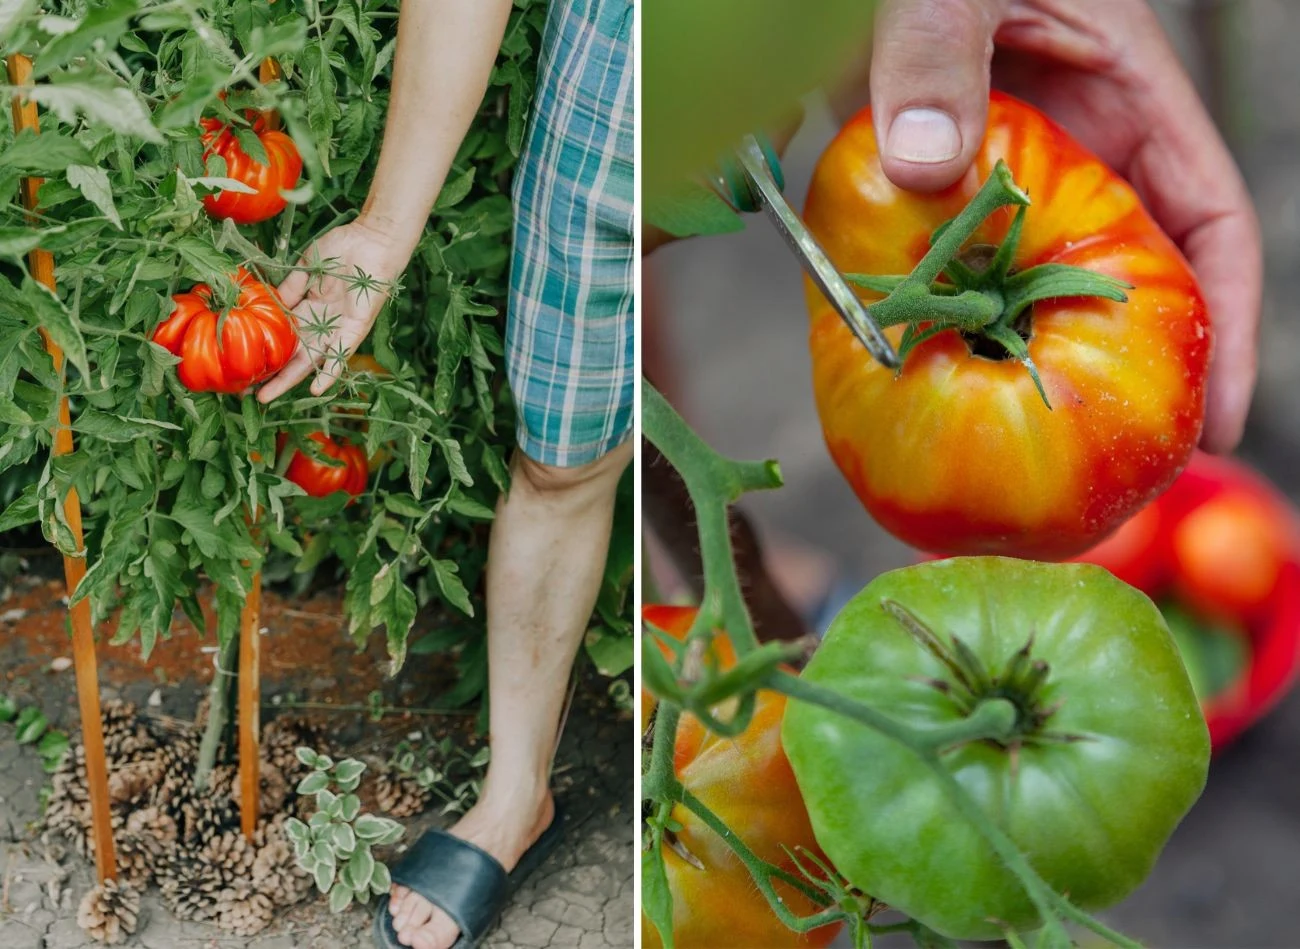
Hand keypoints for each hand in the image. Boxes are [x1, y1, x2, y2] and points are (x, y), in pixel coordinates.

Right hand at [256, 219, 411, 401]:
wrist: (372, 238)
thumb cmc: (343, 248)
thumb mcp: (307, 268)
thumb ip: (290, 288)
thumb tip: (268, 305)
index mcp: (309, 308)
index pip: (284, 336)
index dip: (267, 350)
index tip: (246, 365)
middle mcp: (323, 322)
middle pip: (295, 354)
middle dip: (275, 374)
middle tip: (252, 393)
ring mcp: (339, 326)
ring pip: (314, 359)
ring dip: (294, 378)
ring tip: (270, 396)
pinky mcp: (356, 326)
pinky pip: (342, 352)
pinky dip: (331, 370)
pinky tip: (317, 388)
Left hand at [850, 0, 1260, 452]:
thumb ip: (937, 49)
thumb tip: (932, 168)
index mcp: (1118, 80)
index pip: (1206, 215)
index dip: (1228, 318)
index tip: (1217, 419)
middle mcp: (1065, 129)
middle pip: (1118, 263)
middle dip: (1121, 363)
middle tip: (1102, 466)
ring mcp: (992, 150)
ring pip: (1025, 268)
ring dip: (1017, 347)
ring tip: (1005, 438)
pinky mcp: (922, 163)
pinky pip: (941, 248)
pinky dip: (931, 301)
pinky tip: (906, 359)